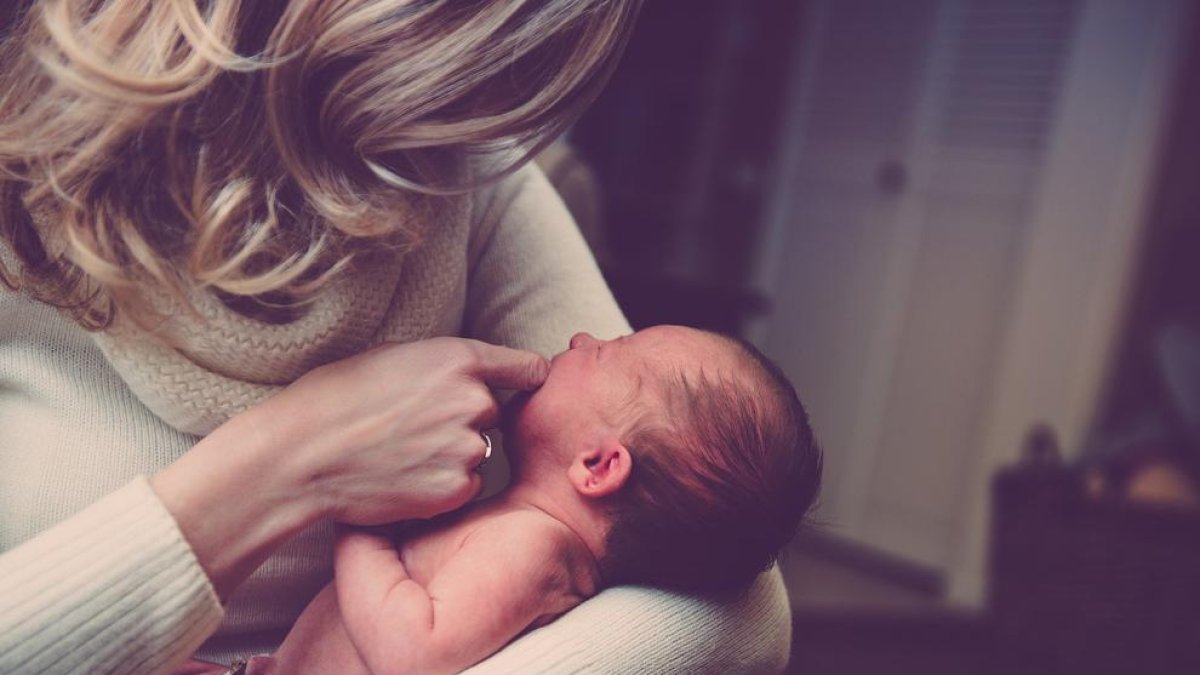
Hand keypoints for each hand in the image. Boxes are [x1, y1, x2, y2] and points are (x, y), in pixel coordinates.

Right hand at [151, 337, 546, 598]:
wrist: (302, 456)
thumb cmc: (334, 398)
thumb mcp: (392, 355)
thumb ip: (442, 363)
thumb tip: (470, 371)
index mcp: (458, 358)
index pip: (526, 366)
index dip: (527, 376)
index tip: (528, 383)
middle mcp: (473, 400)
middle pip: (491, 411)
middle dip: (464, 419)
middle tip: (415, 426)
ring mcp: (466, 447)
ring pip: (478, 450)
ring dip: (453, 454)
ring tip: (402, 453)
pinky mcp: (455, 488)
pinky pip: (465, 485)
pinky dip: (443, 485)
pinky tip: (404, 478)